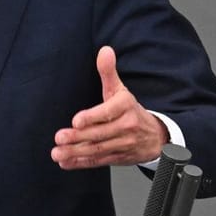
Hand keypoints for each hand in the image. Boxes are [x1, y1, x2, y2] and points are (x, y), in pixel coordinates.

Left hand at [51, 47, 168, 169]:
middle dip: (78, 137)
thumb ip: (109, 72)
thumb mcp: (121, 90)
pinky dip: (81, 163)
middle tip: (60, 137)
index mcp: (125, 107)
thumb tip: (104, 51)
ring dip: (75, 153)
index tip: (76, 120)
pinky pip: (98, 161)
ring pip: (97, 149)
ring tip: (58, 153)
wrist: (156, 137)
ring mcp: (122, 144)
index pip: (108, 112)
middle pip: (100, 133)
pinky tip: (66, 163)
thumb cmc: (131, 111)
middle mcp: (126, 127)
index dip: (92, 117)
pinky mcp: (117, 158)